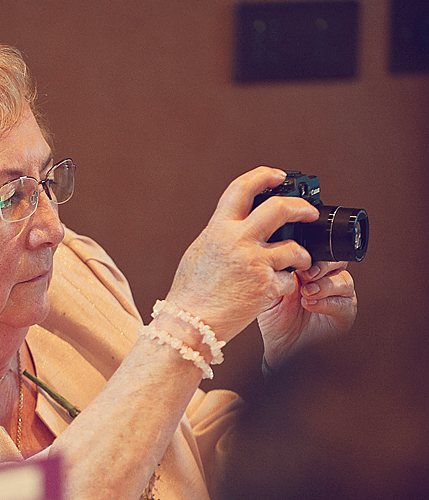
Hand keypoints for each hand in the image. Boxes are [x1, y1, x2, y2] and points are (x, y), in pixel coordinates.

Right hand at [167, 166, 320, 343]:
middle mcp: (238, 242)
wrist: (190, 323)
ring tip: (299, 261)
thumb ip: (221, 233)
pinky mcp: (266, 287)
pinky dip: (285, 285)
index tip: (277, 176)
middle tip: (309, 211)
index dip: (263, 176)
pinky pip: (288, 280)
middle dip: (301, 206)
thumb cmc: (192, 291)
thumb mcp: (201, 250)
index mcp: (219, 228)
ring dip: (301, 255)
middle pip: (280, 209)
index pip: (242, 188)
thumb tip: (238, 223)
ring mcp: (254, 264)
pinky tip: (274, 290)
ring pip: (295, 248)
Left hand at [257, 258, 357, 368]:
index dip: (311, 252)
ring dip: (325, 285)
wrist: (281, 350)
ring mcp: (338, 297)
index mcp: (310, 271)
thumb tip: (281, 258)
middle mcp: (327, 281)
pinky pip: (343, 303)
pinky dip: (327, 302)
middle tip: (305, 275)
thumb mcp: (270, 294)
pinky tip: (311, 305)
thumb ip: (277, 276)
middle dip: (322, 265)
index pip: (320, 252)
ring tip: (306, 293)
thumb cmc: (276, 321)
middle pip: (338, 261)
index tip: (296, 261)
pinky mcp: (344, 315)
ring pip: (344, 280)